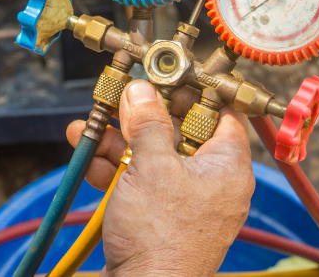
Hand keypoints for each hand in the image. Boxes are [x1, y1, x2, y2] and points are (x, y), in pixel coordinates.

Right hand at [66, 81, 254, 276]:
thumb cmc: (162, 241)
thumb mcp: (151, 167)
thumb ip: (147, 123)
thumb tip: (142, 91)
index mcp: (227, 166)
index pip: (221, 113)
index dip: (194, 91)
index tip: (167, 76)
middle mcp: (212, 182)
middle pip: (179, 131)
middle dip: (141, 117)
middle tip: (120, 99)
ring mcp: (186, 201)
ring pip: (154, 156)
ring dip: (119, 141)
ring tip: (91, 129)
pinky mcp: (161, 218)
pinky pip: (142, 182)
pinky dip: (117, 169)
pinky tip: (91, 159)